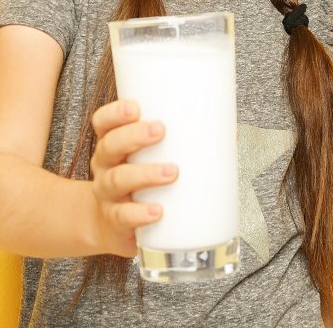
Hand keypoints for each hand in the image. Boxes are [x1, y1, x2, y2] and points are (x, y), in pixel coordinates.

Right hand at [88, 98, 177, 256]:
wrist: (110, 226)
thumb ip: (182, 146)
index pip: (104, 123)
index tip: (135, 107)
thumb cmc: (138, 185)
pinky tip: (156, 211)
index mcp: (114, 146)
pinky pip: (123, 216)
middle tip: (159, 130)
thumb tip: (228, 134)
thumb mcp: (149, 161)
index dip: (115, 113)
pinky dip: (139, 214)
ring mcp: (107, 195)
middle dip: (133, 136)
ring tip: (171, 172)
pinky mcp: (115, 222)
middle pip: (110, 146)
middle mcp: (105, 167)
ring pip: (118, 180)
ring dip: (145, 174)